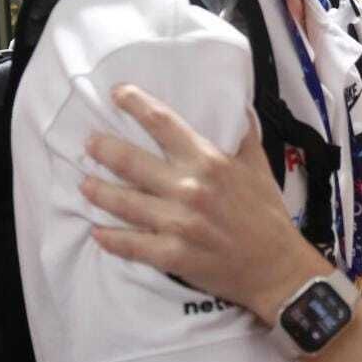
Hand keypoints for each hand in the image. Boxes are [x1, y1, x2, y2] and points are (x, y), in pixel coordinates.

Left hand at [80, 85, 327, 319]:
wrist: (277, 267)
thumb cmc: (268, 214)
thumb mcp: (260, 167)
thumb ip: (243, 135)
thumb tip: (235, 104)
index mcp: (209, 162)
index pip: (163, 123)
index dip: (135, 104)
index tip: (118, 94)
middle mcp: (189, 189)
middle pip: (131, 161)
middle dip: (103, 149)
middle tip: (89, 144)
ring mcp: (178, 224)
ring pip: (123, 203)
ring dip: (97, 191)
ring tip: (84, 184)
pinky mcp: (173, 255)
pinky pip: (131, 245)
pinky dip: (110, 238)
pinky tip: (97, 232)